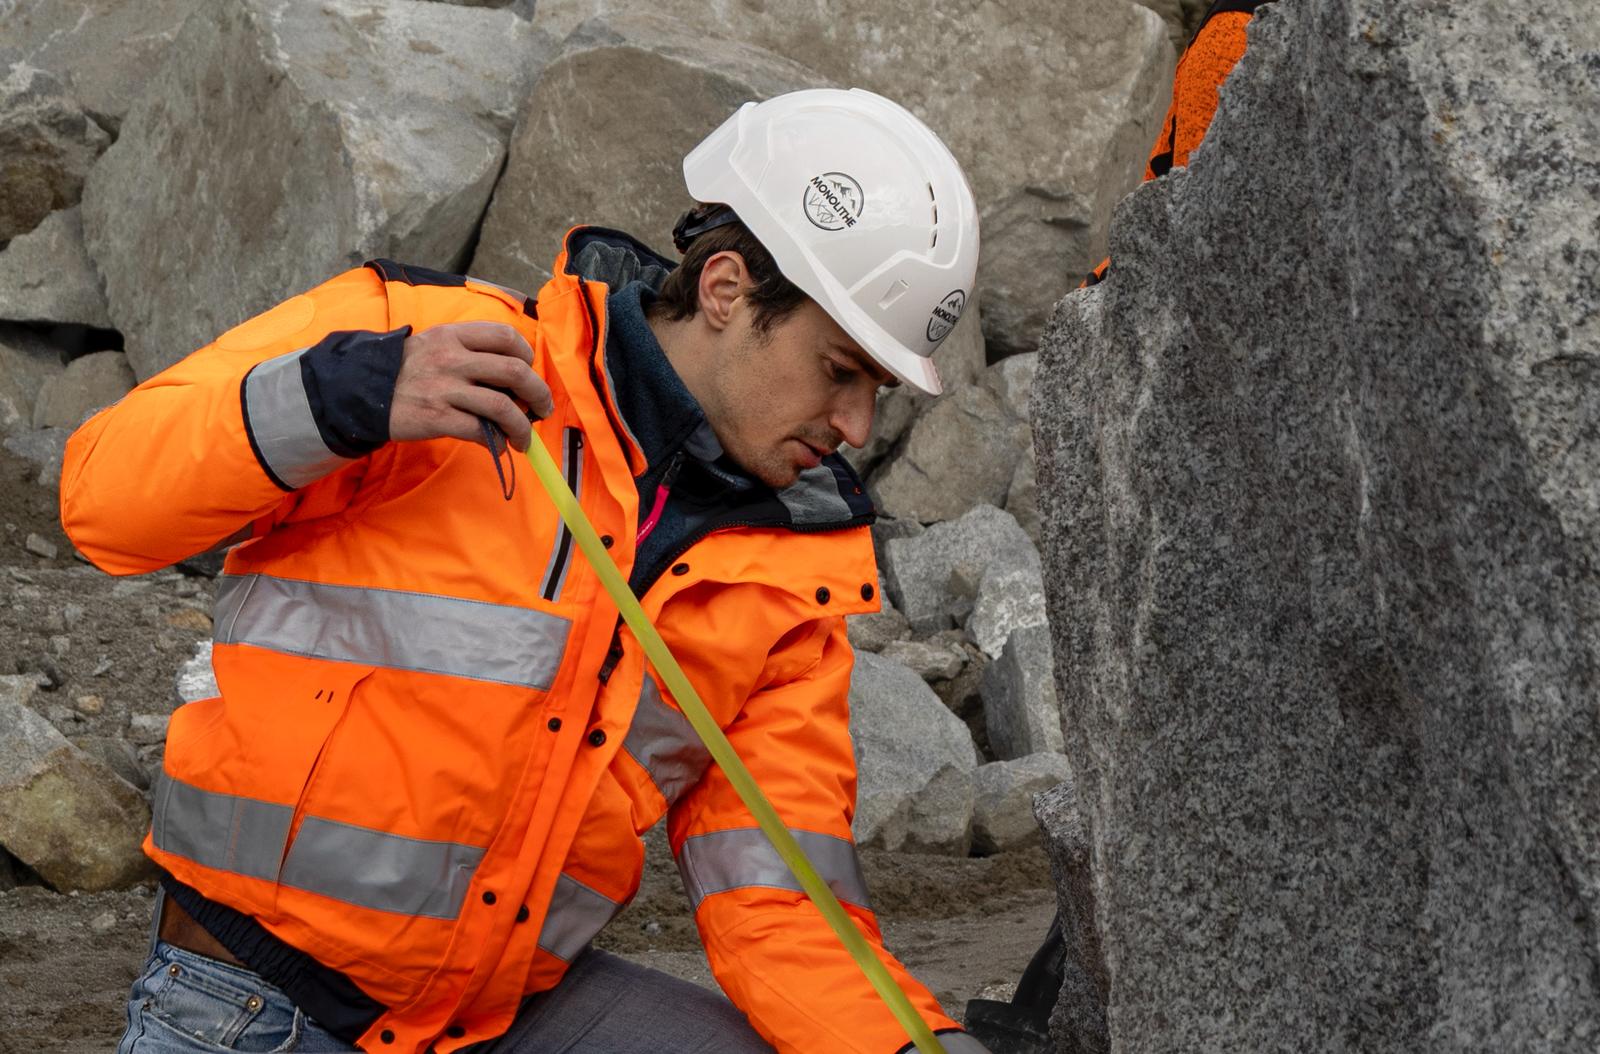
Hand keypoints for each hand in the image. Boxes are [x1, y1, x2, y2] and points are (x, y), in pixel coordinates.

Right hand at [389, 322, 554, 451]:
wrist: (362, 391)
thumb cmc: (406, 370)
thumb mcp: (434, 344)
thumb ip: (469, 350)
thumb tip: (512, 374)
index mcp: (454, 336)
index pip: (506, 336)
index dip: (527, 355)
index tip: (529, 371)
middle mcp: (452, 358)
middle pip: (514, 371)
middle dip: (538, 393)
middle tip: (542, 408)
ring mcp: (445, 388)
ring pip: (502, 406)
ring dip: (522, 426)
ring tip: (524, 438)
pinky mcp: (437, 417)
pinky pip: (480, 431)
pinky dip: (496, 442)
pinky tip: (498, 446)